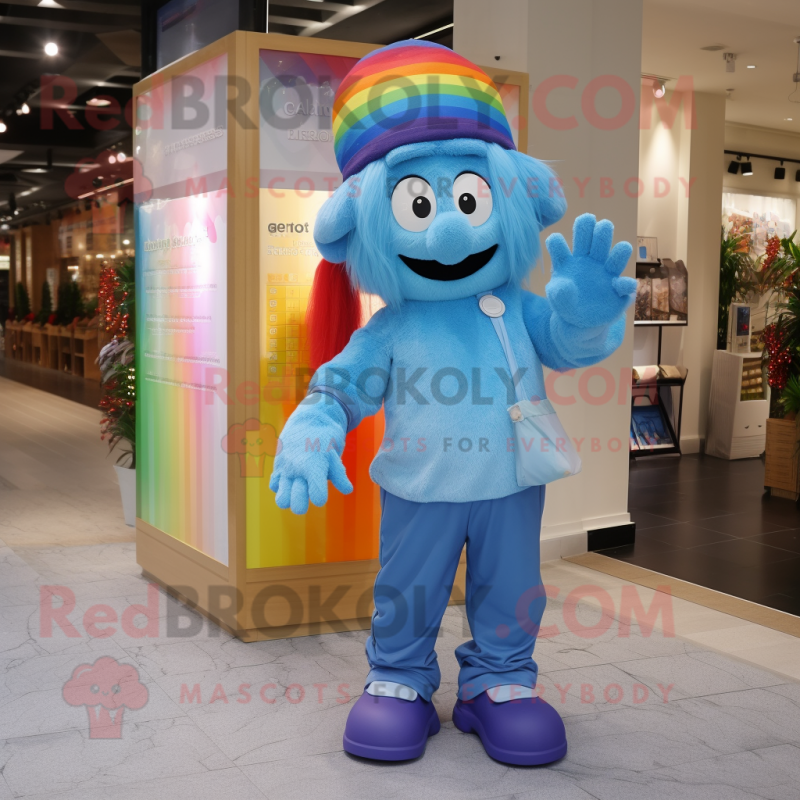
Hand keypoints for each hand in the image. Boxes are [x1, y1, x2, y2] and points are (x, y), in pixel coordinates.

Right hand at [269, 399, 352, 514]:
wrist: (307, 419)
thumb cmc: (324, 438)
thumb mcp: (334, 454)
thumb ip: (339, 475)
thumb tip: (347, 491)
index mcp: (313, 466)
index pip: (317, 497)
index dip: (320, 498)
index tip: (322, 492)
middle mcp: (296, 469)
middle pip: (296, 504)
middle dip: (303, 505)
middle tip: (307, 493)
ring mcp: (285, 469)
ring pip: (281, 500)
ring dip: (290, 499)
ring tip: (298, 490)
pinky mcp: (277, 467)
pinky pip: (273, 486)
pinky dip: (281, 487)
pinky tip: (291, 480)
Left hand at [545, 214, 635, 327]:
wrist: (578, 324)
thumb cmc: (566, 305)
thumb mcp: (557, 301)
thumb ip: (558, 293)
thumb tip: (564, 285)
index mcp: (570, 261)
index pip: (564, 245)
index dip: (558, 242)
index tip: (555, 240)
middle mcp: (590, 262)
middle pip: (596, 241)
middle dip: (599, 231)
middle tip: (599, 224)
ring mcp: (606, 274)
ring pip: (616, 257)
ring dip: (620, 251)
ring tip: (622, 248)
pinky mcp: (618, 291)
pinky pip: (626, 285)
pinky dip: (626, 284)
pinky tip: (619, 285)